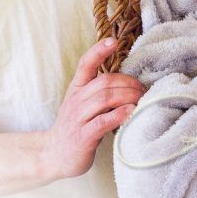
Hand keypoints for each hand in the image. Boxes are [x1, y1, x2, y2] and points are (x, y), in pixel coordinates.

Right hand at [41, 38, 145, 179]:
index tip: (113, 41)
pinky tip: (130, 111)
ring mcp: (78, 118)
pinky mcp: (83, 136)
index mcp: (77, 89)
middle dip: (128, 82)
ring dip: (128, 96)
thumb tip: (130, 81)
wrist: (53, 155)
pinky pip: (102, 122)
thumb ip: (101, 90)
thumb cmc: (76, 126)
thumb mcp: (84, 103)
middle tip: (143, 89)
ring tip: (142, 99)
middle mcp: (76, 100)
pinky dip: (119, 115)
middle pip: (104, 82)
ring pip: (104, 98)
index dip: (99, 51)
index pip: (85, 64)